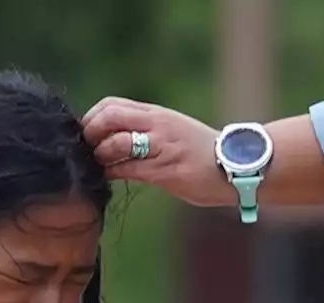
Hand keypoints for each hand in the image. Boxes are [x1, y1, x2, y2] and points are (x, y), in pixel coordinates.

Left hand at [81, 97, 235, 207]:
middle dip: (90, 134)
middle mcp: (157, 125)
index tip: (87, 136)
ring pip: (116, 144)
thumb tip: (110, 138)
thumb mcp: (170, 131)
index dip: (92, 118)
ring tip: (101, 166)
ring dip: (100, 157)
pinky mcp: (166, 170)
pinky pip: (129, 169)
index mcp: (155, 113)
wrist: (236, 167)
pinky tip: (109, 177)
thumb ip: (143, 130)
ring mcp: (162, 147)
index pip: (111, 104)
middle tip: (88, 151)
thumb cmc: (200, 153)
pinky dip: (112, 173)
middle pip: (109, 117)